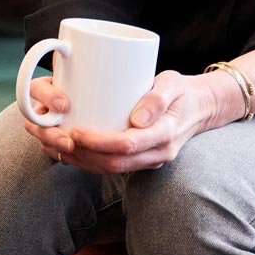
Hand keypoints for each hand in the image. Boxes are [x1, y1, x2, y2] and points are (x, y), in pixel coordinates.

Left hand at [22, 70, 235, 173]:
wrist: (202, 107)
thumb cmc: (183, 91)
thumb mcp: (173, 85)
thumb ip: (157, 99)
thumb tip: (137, 120)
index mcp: (165, 136)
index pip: (127, 146)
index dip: (98, 142)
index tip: (75, 131)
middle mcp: (157, 154)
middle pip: (113, 163)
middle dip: (81, 154)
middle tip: (54, 137)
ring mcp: (148, 160)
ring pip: (108, 169)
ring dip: (79, 160)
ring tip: (52, 143)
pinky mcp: (139, 159)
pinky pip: (110, 167)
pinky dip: (86, 161)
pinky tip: (65, 150)